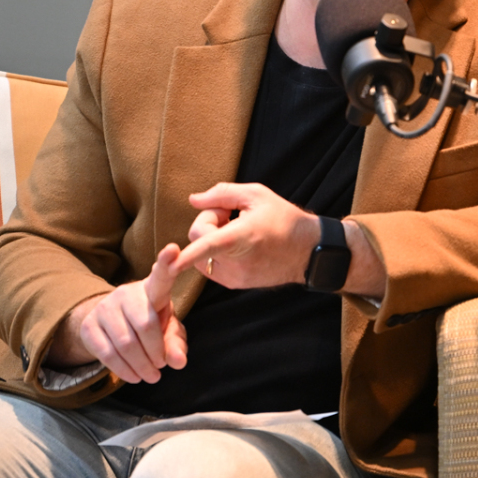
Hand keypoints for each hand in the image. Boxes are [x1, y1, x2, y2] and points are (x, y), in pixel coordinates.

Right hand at [60, 244, 187, 383]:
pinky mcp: (89, 326)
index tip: (174, 249)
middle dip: (156, 353)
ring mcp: (105, 308)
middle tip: (161, 368)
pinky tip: (133, 376)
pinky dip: (124, 370)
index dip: (167, 263)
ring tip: (151, 376)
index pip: (161, 276)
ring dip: (141, 366)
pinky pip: (107, 354)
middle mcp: (127, 293)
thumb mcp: (166, 329)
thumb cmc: (148, 322)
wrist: (109, 324)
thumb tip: (177, 361)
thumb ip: (176, 343)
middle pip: (145, 324)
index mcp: (152, 289)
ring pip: (126, 343)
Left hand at [172, 182, 318, 288]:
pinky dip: (216, 252)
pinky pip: (209, 265)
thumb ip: (221, 193)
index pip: (207, 244)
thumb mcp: (256, 195)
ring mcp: (235, 276)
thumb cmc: (283, 218)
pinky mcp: (234, 284)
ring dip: (211, 239)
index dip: (186, 254)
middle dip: (208, 221)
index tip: (170, 265)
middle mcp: (235, 262)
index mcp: (241, 237)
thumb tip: (194, 200)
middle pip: (198, 238)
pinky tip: (238, 245)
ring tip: (236, 230)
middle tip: (229, 213)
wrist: (307, 250)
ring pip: (201, 253)